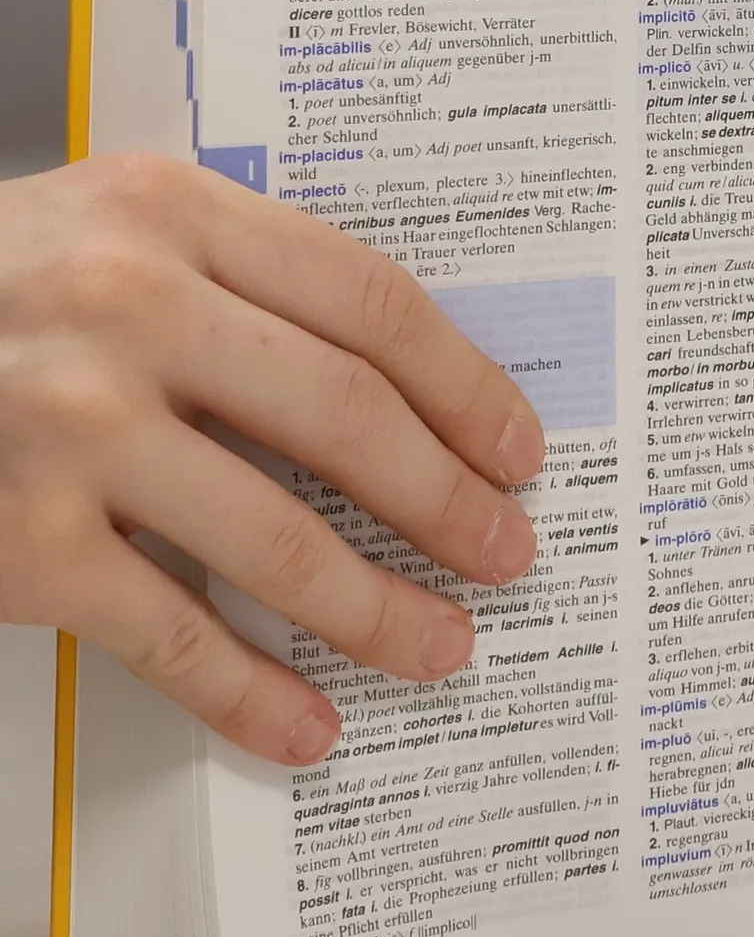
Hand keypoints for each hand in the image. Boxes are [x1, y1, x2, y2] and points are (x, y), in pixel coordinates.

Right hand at [0, 155, 545, 765]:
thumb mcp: (110, 232)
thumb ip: (240, 281)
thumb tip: (404, 394)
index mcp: (171, 215)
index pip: (372, 307)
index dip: (467, 389)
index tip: (519, 451)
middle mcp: (125, 306)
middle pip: (348, 418)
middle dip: (450, 502)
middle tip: (508, 554)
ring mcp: (67, 424)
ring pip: (277, 538)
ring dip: (379, 609)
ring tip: (441, 644)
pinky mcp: (16, 536)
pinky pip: (166, 630)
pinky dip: (248, 689)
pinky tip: (304, 721)